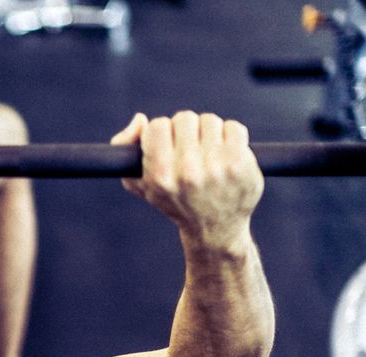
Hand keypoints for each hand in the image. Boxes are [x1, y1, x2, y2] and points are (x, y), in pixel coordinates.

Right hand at [111, 111, 262, 241]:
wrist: (214, 229)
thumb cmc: (174, 201)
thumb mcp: (140, 183)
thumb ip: (125, 147)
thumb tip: (140, 119)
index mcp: (160, 176)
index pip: (157, 125)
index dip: (163, 131)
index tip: (169, 142)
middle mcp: (187, 172)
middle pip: (184, 119)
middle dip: (187, 129)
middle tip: (191, 146)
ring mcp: (216, 167)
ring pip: (210, 121)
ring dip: (209, 132)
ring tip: (209, 152)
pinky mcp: (240, 164)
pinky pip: (234, 128)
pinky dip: (231, 136)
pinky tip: (227, 153)